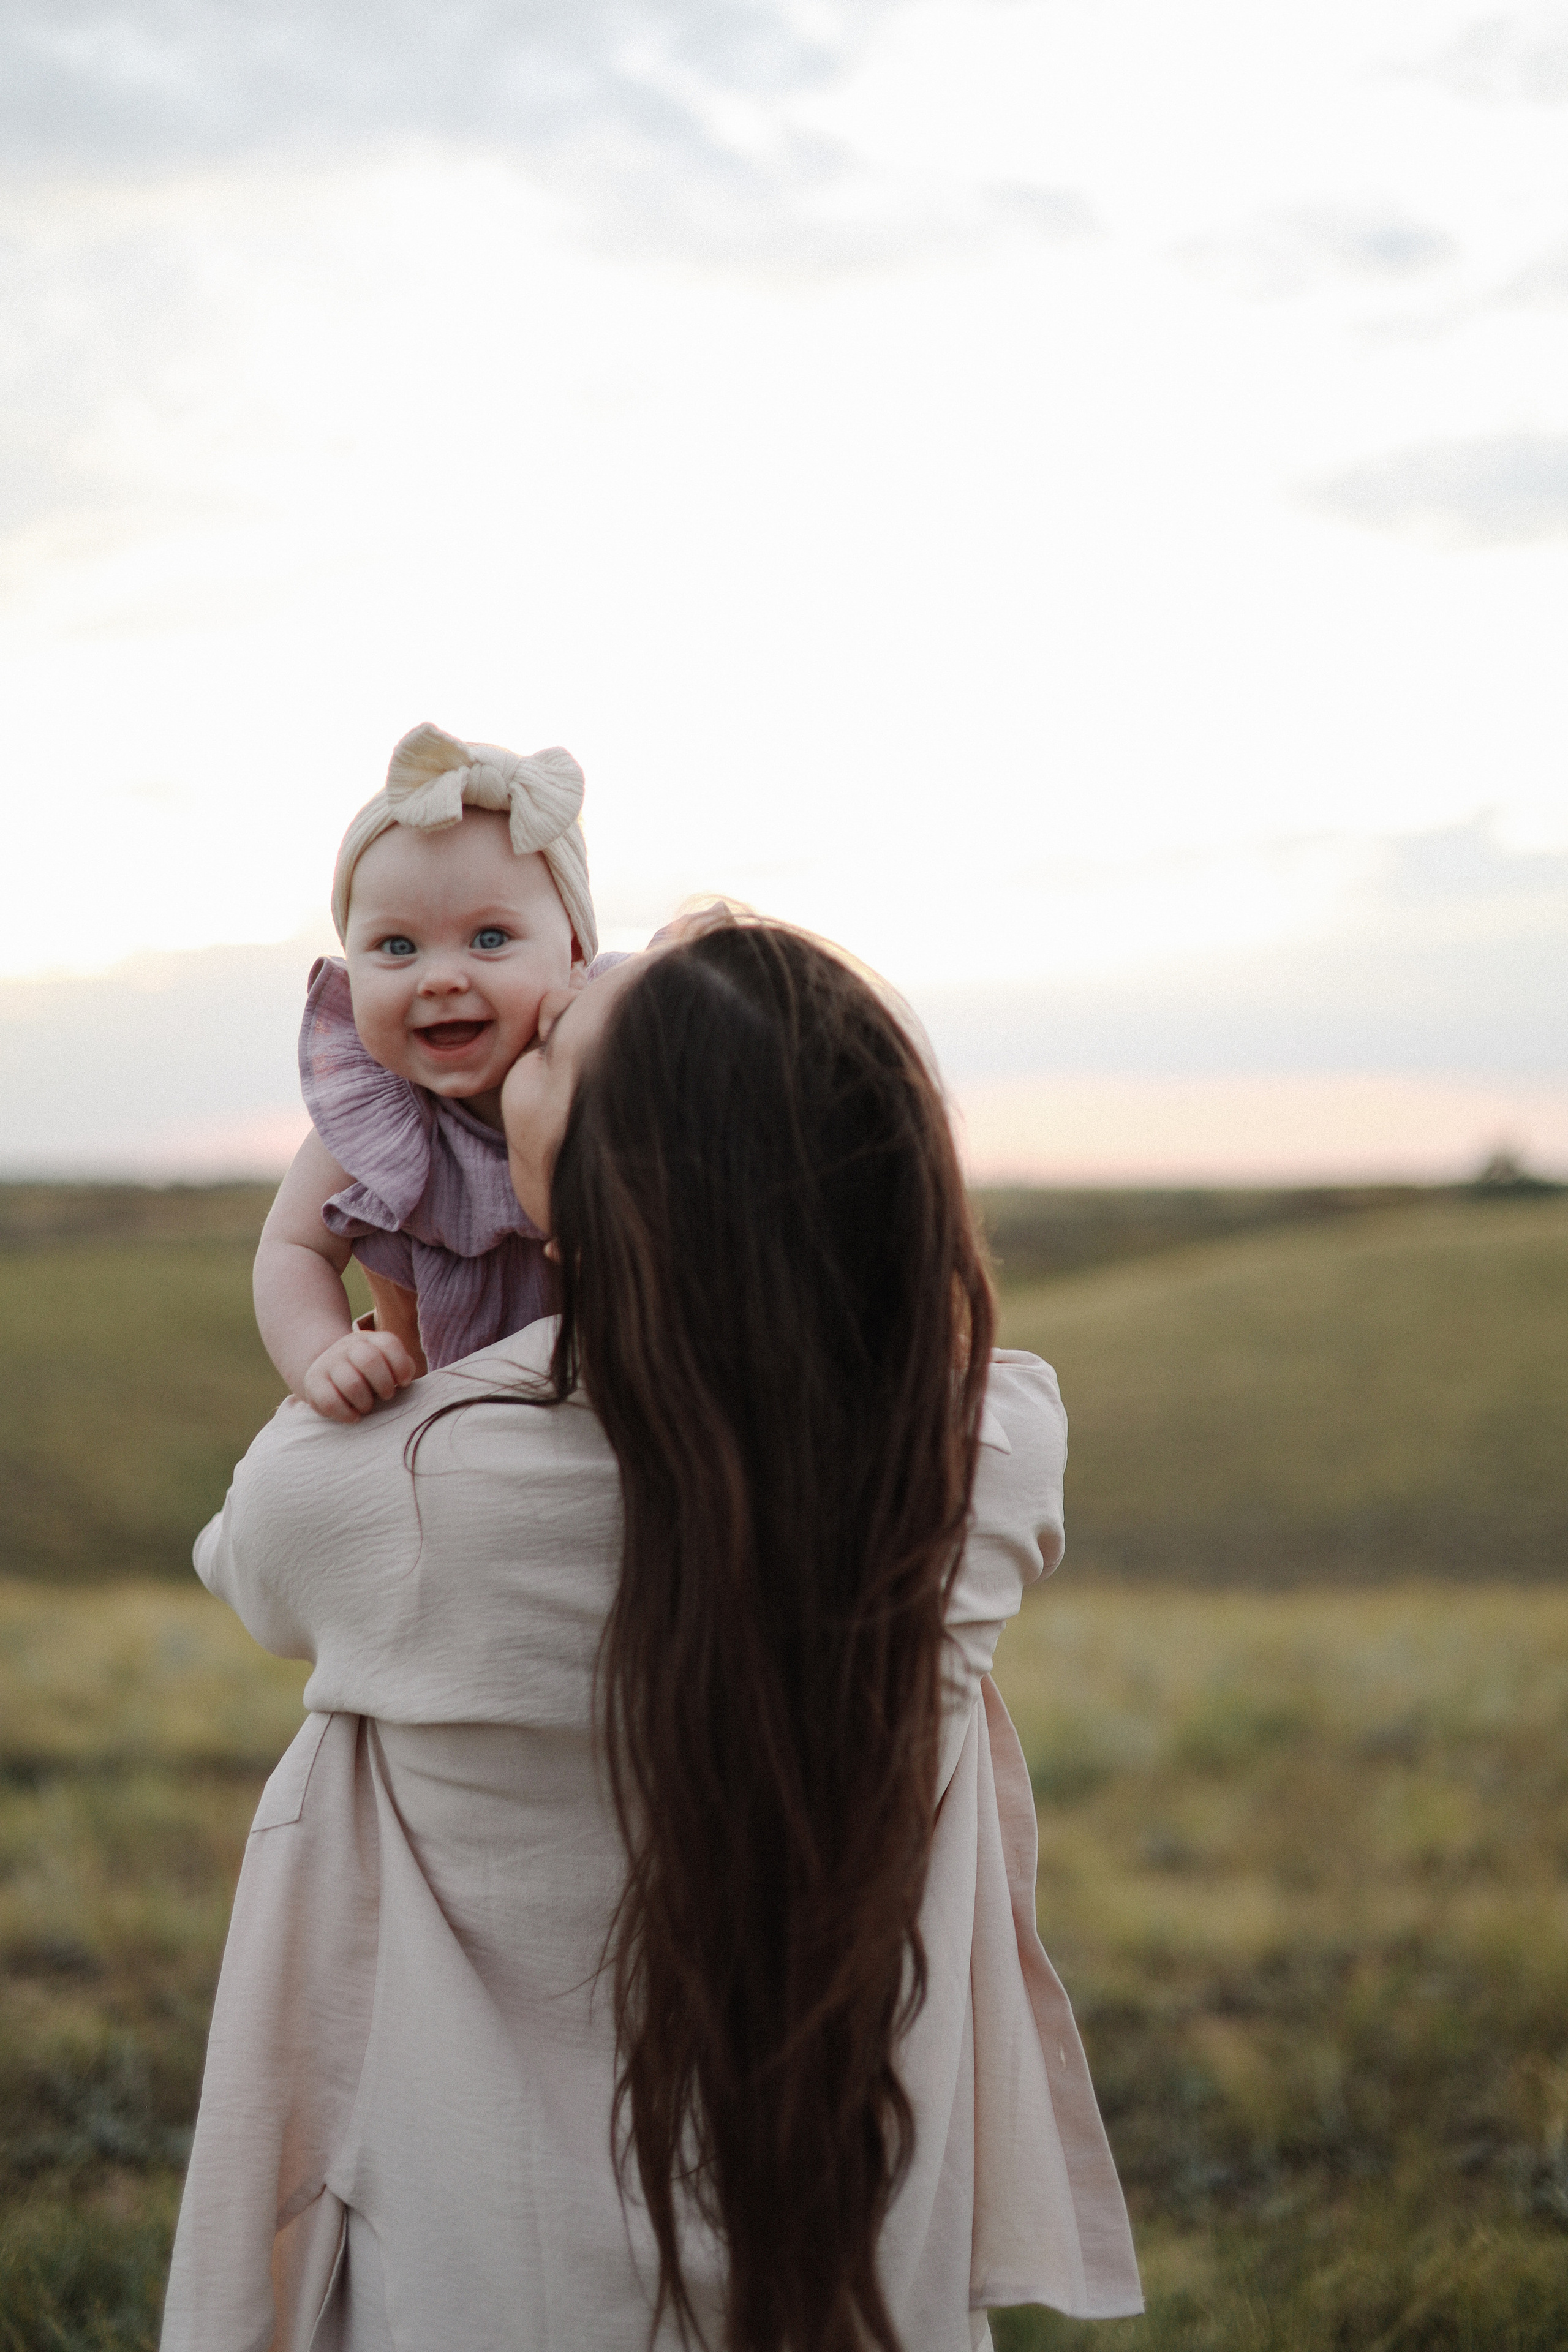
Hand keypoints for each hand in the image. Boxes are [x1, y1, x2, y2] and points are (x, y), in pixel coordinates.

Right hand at [300, 1328, 418, 1421]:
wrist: (329, 1372)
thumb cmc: (368, 1374)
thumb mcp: (386, 1364)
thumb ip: (402, 1367)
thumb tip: (406, 1375)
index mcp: (371, 1339)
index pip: (389, 1343)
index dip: (401, 1365)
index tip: (403, 1383)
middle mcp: (349, 1346)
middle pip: (369, 1360)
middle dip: (384, 1384)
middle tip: (387, 1396)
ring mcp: (329, 1362)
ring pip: (351, 1383)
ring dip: (365, 1402)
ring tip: (368, 1407)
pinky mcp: (313, 1382)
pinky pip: (330, 1401)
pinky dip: (346, 1414)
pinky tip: (354, 1417)